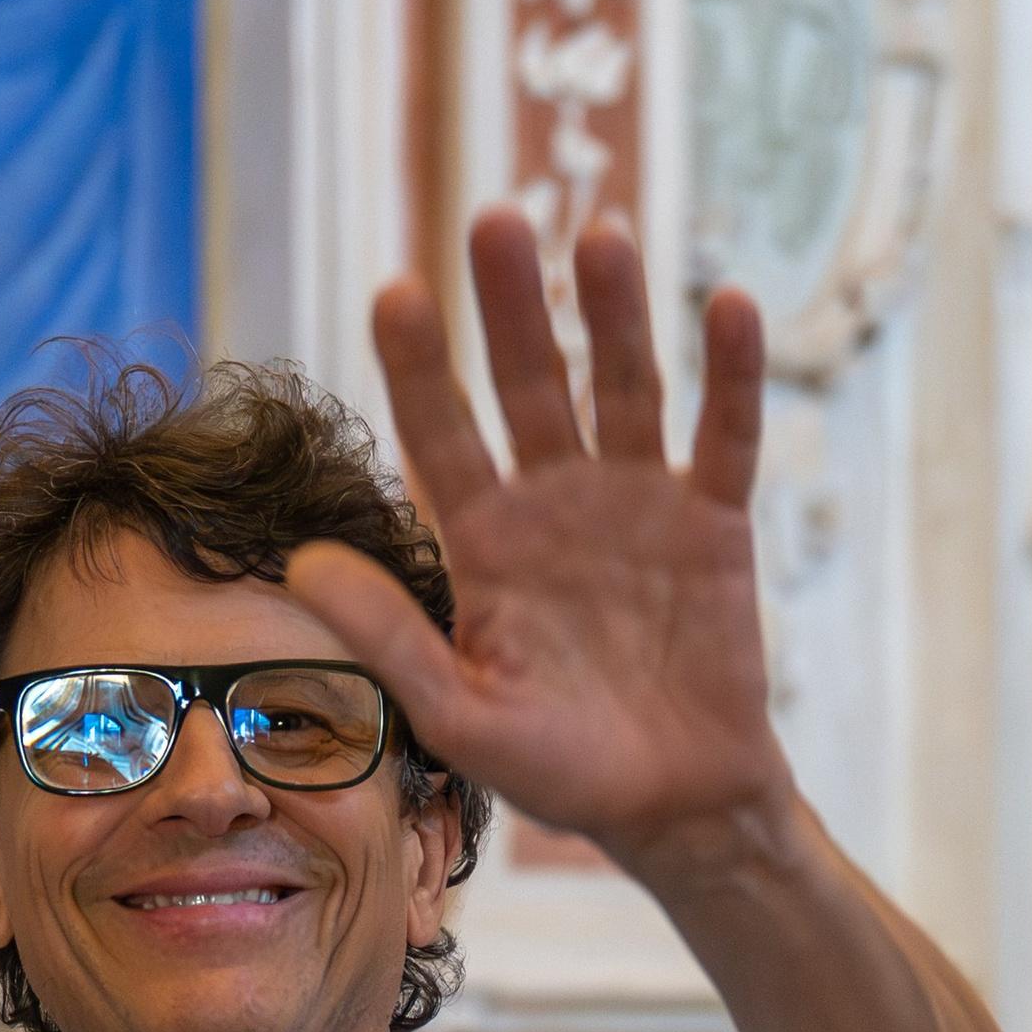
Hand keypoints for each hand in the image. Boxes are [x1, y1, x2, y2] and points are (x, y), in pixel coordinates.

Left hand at [286, 208, 789, 876]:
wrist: (673, 810)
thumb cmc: (559, 773)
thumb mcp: (461, 716)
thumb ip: (391, 639)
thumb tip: (302, 566)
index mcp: (485, 543)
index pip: (442, 435)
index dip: (421, 366)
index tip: (398, 292)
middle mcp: (555, 502)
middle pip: (531, 382)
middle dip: (514, 305)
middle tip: (495, 220)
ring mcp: (637, 503)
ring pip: (624, 385)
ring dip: (616, 313)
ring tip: (604, 238)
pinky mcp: (714, 521)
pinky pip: (724, 435)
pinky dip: (729, 375)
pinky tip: (727, 304)